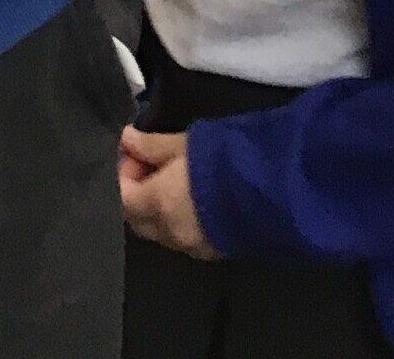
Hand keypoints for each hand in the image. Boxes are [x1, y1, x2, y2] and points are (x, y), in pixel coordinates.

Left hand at [119, 129, 217, 258]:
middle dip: (136, 194)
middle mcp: (171, 233)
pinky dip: (176, 222)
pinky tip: (190, 200)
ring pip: (160, 232)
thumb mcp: (184, 143)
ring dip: (156, 210)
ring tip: (169, 180)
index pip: (122, 198)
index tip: (132, 153)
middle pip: (138, 219)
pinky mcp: (214, 253)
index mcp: (158, 205)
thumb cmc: (222, 162)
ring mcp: (193, 247)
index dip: (122, 175)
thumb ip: (152, 145)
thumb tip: (127, 140)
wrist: (271, 194)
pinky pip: (182, 240)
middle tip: (147, 165)